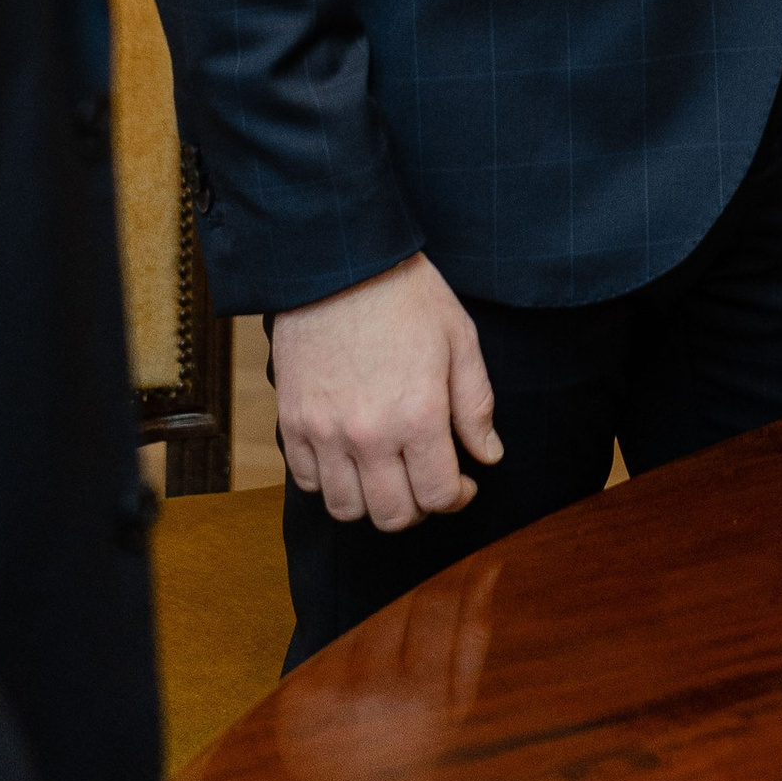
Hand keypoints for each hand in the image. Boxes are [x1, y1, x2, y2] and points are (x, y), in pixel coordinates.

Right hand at [272, 254, 500, 530]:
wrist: (339, 264)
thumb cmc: (405, 295)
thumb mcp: (459, 339)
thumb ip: (475, 405)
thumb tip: (489, 455)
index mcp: (418, 415)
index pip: (438, 495)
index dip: (456, 497)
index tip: (462, 483)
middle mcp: (369, 435)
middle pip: (393, 516)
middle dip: (419, 508)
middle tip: (427, 482)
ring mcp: (324, 433)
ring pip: (347, 509)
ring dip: (373, 503)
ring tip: (389, 474)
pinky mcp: (292, 422)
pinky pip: (308, 481)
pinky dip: (331, 482)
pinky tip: (351, 458)